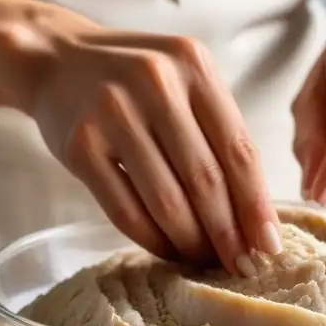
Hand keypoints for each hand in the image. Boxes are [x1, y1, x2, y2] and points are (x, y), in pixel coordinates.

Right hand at [7, 14, 281, 276]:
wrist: (56, 58)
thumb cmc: (135, 81)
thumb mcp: (184, 82)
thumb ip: (218, 131)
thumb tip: (255, 215)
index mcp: (194, 66)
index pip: (239, 150)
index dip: (257, 206)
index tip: (269, 246)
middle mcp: (156, 84)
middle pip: (205, 179)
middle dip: (228, 233)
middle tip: (242, 267)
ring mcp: (113, 112)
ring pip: (166, 200)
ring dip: (191, 242)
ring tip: (205, 261)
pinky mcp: (79, 144)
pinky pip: (124, 209)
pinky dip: (151, 239)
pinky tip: (167, 250)